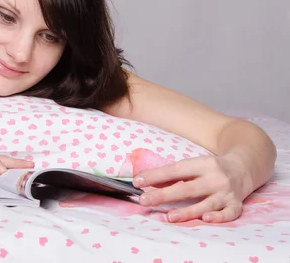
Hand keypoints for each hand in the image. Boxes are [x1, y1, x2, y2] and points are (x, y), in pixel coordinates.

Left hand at [132, 154, 251, 222]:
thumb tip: (147, 182)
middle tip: (144, 200)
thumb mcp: (194, 165)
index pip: (175, 170)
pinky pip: (229, 213)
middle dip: (164, 195)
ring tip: (170, 217)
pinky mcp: (237, 204)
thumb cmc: (211, 168)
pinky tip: (206, 219)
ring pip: (206, 203)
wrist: (244, 167)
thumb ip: (173, 175)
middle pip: (187, 188)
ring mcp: (227, 192)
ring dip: (188, 211)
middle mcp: (216, 178)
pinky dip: (219, 217)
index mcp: (203, 164)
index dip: (155, 176)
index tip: (137, 182)